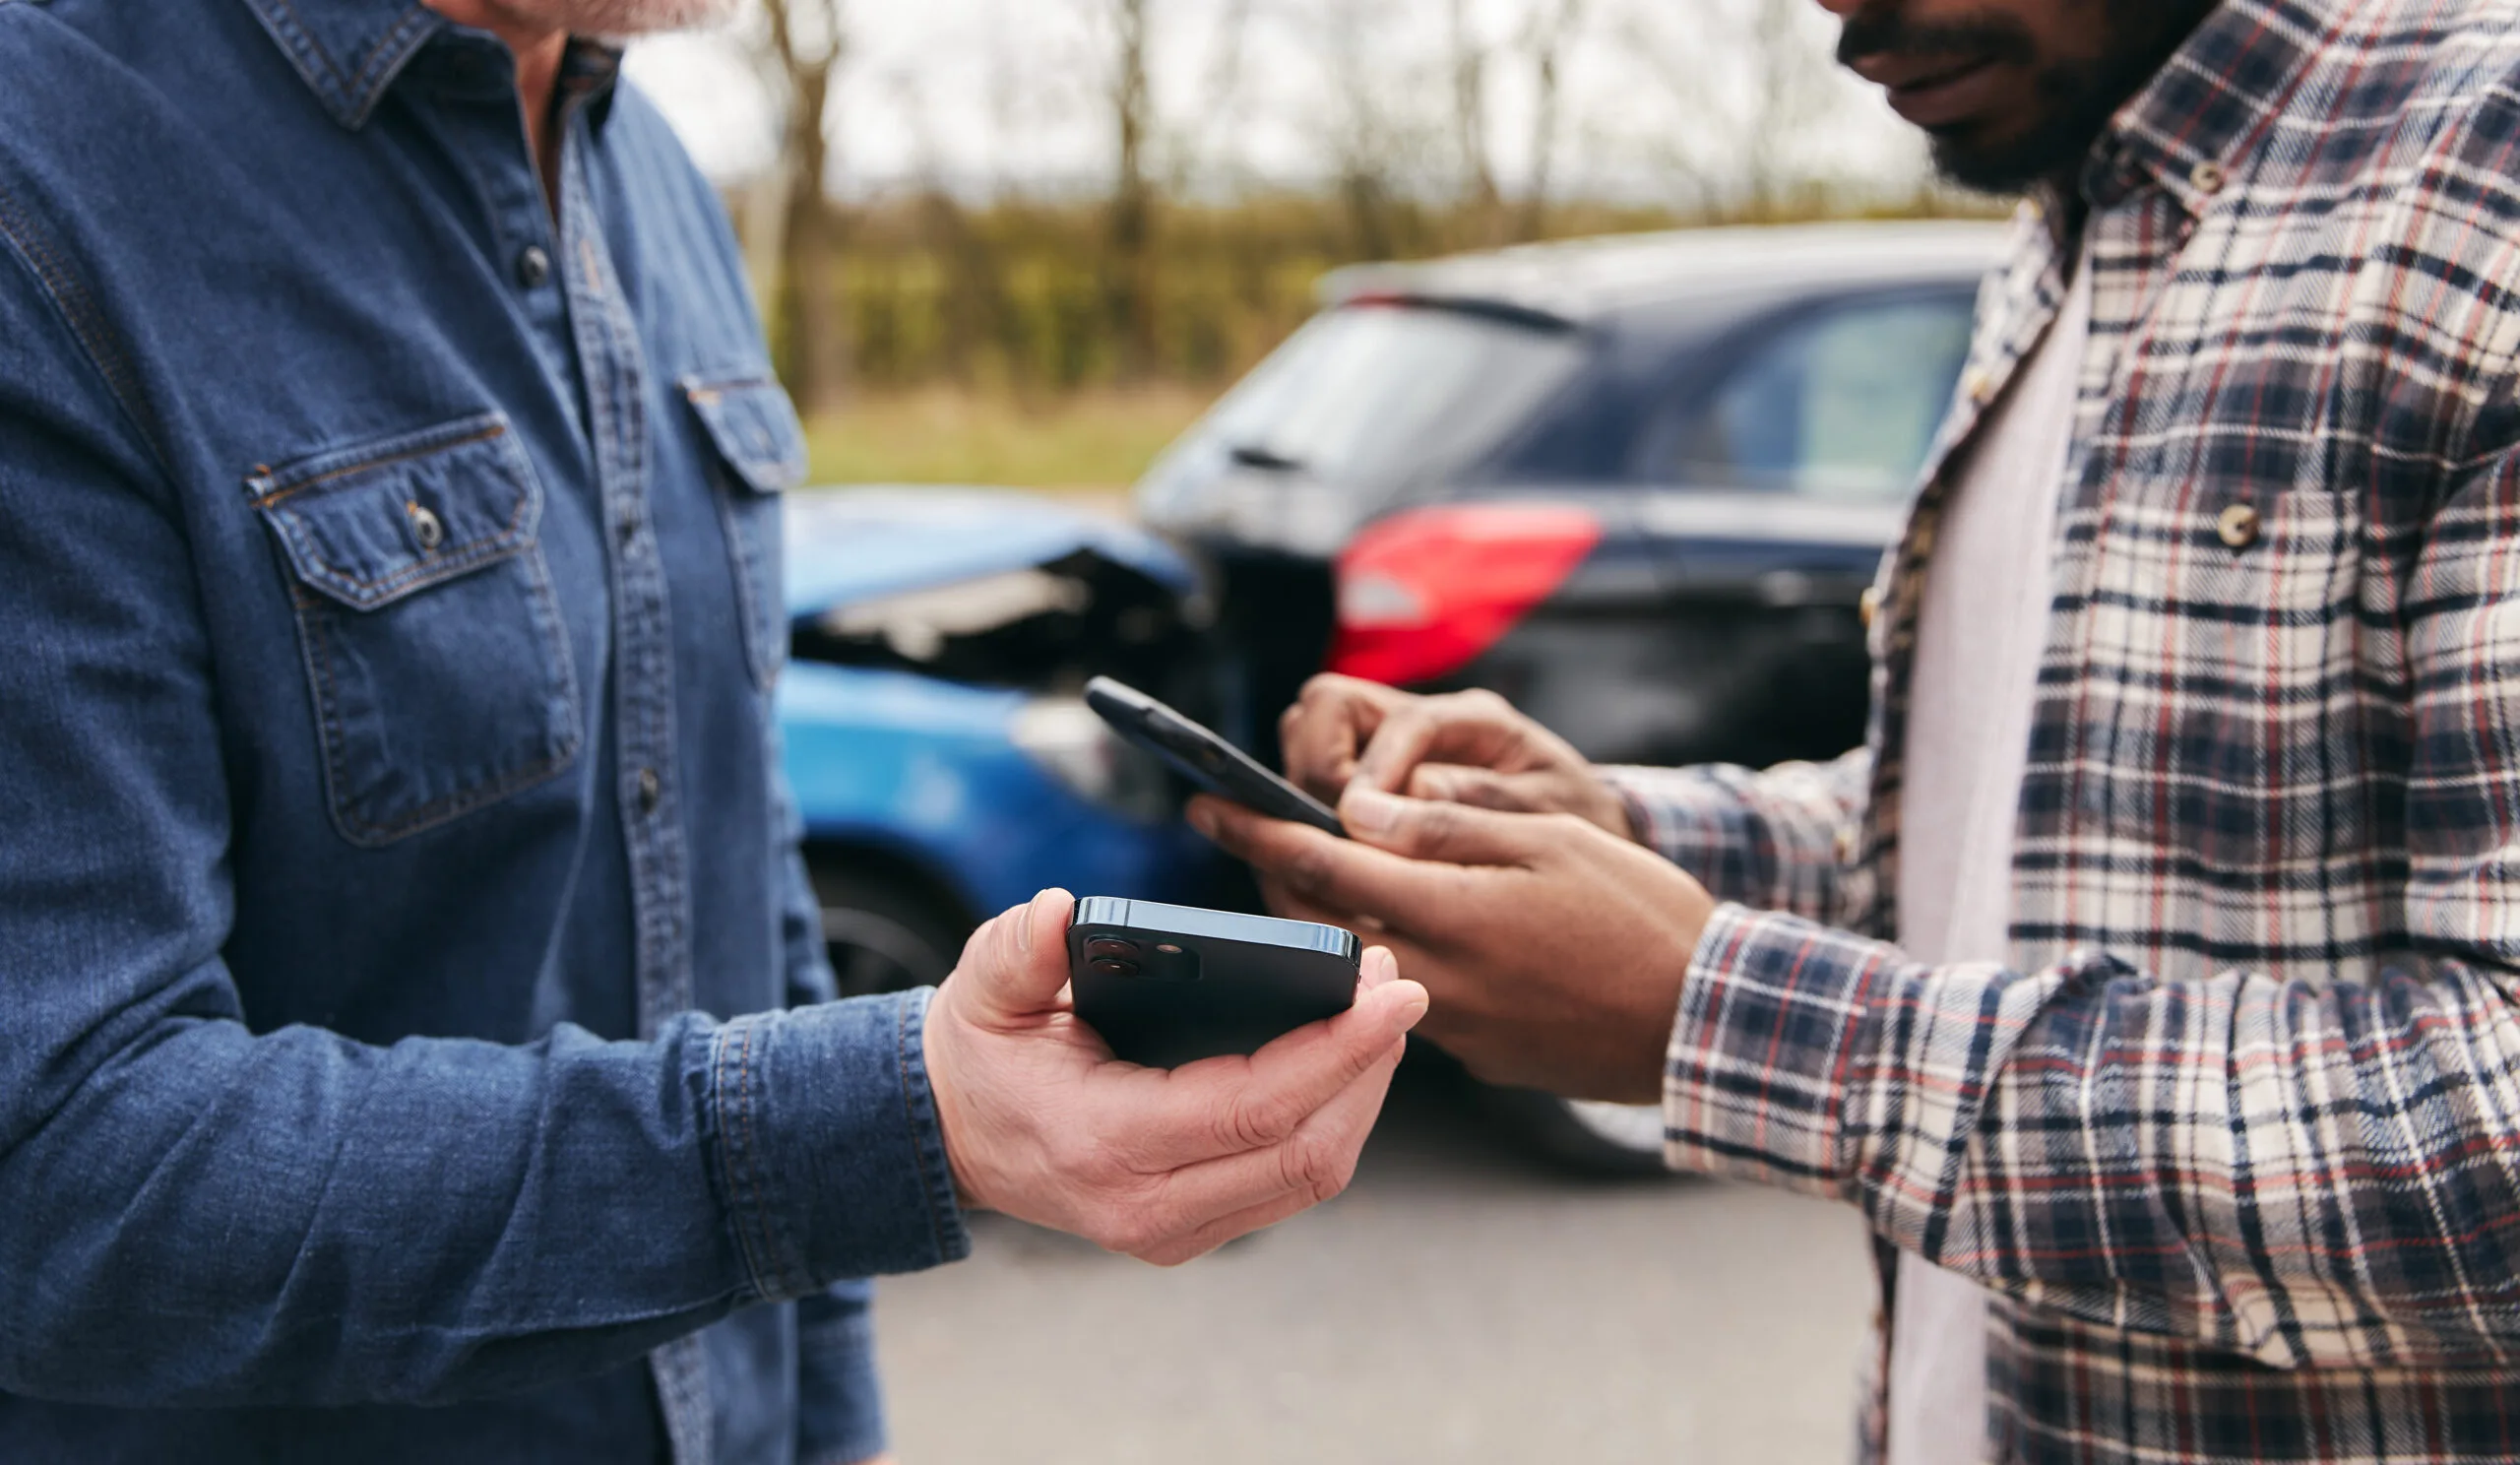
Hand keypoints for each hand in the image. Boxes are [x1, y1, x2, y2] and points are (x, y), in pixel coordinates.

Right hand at [920, 889, 1426, 1266]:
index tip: (1394, 996)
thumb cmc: (981, 1056)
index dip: (1338, 1052)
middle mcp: (1147, 1206)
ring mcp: (1175, 1228)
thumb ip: (1016, 950)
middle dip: (1369, 1067)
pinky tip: (1348, 1064)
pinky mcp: (1194, 1227)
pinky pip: (1291, 1182)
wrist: (952, 1136)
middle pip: (1307, 1151)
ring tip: (1381, 1016)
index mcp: (1103, 1143)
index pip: (1254, 1109)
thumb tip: (1054, 913)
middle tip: (1397, 988)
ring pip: (1312, 1175)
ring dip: (1362, 1095)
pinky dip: (1335, 1121)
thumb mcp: (985, 989)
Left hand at [1191, 789, 1713, 1103]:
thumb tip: (1354, 807)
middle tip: (1257, 835)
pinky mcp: (1476, 1057)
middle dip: (1275, 878)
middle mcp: (1432, 980)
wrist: (1705, 1021)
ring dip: (1333, 922)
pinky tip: (1421, 929)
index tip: (1204, 804)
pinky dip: (1392, 958)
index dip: (1253, 831)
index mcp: (1448, 913)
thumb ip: (1444, 825)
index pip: (1318, 865)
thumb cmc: (1638, 912)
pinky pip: (1408, 1000)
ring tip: (1337, 872)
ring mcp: (1451, 1029)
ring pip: (1358, 966)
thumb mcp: (1550, 840)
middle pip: (1316, 927)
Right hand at [1277, 675, 1634, 840]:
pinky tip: (1330, 859)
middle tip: (1334, 834)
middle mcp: (1423, 723)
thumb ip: (1478, 804)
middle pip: (1326, 706)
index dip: (1368, 771)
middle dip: (1316, 769)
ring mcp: (1390, 749)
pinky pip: (1316, 777)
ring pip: (1308, 735)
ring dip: (1305, 788)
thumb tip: (1405, 800)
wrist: (1586, 844)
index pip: (1398, 721)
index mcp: (1474, 720)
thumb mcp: (1545, 816)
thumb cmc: (1575, 830)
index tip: (1353, 823)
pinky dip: (1309, 811)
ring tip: (1327, 848)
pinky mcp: (1371, 781)